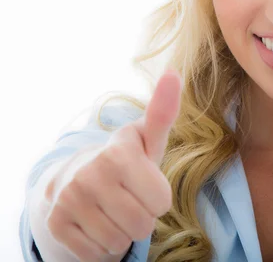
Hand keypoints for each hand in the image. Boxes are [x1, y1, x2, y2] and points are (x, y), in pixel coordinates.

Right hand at [44, 69, 182, 261]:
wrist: (73, 179)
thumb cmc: (125, 161)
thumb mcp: (147, 140)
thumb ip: (163, 113)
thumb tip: (174, 73)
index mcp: (119, 153)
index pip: (161, 203)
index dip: (158, 198)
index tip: (145, 184)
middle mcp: (89, 174)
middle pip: (142, 225)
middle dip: (141, 217)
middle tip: (129, 200)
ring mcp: (68, 199)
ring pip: (118, 241)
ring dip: (121, 232)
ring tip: (112, 211)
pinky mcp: (55, 223)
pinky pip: (95, 253)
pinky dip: (100, 245)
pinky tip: (95, 224)